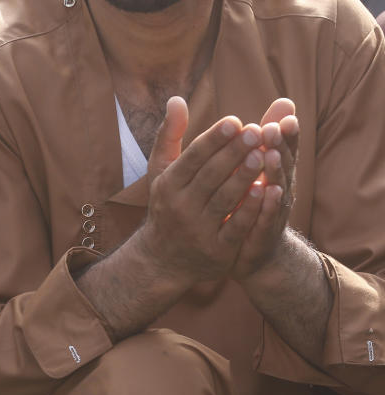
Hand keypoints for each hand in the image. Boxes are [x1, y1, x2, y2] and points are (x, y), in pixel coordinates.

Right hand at [138, 96, 268, 285]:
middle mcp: (180, 208)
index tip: (235, 121)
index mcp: (167, 185)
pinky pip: (236, 227)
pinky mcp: (216, 250)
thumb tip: (177, 98)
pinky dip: (251, 209)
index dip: (214, 139)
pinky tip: (268, 190)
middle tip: (258, 132)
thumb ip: (170, 134)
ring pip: (224, 200)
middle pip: (210, 176)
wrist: (163, 260)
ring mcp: (197, 230)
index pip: (192, 158)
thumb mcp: (162, 171)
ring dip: (245, 177)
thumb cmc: (167, 204)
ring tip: (266, 154)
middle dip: (233, 153)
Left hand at [232, 99, 299, 280]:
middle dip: (279, 146)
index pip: (285, 148)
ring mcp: (273, 212)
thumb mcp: (261, 168)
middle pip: (283, 165)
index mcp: (277, 172)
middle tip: (272, 128)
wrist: (253, 252)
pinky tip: (267, 192)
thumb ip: (268, 137)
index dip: (287, 133)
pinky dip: (267, 205)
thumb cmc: (255, 202)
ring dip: (274, 172)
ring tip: (270, 154)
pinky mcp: (261, 233)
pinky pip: (265, 218)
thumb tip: (284, 100)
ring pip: (277, 189)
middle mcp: (280, 189)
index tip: (285, 116)